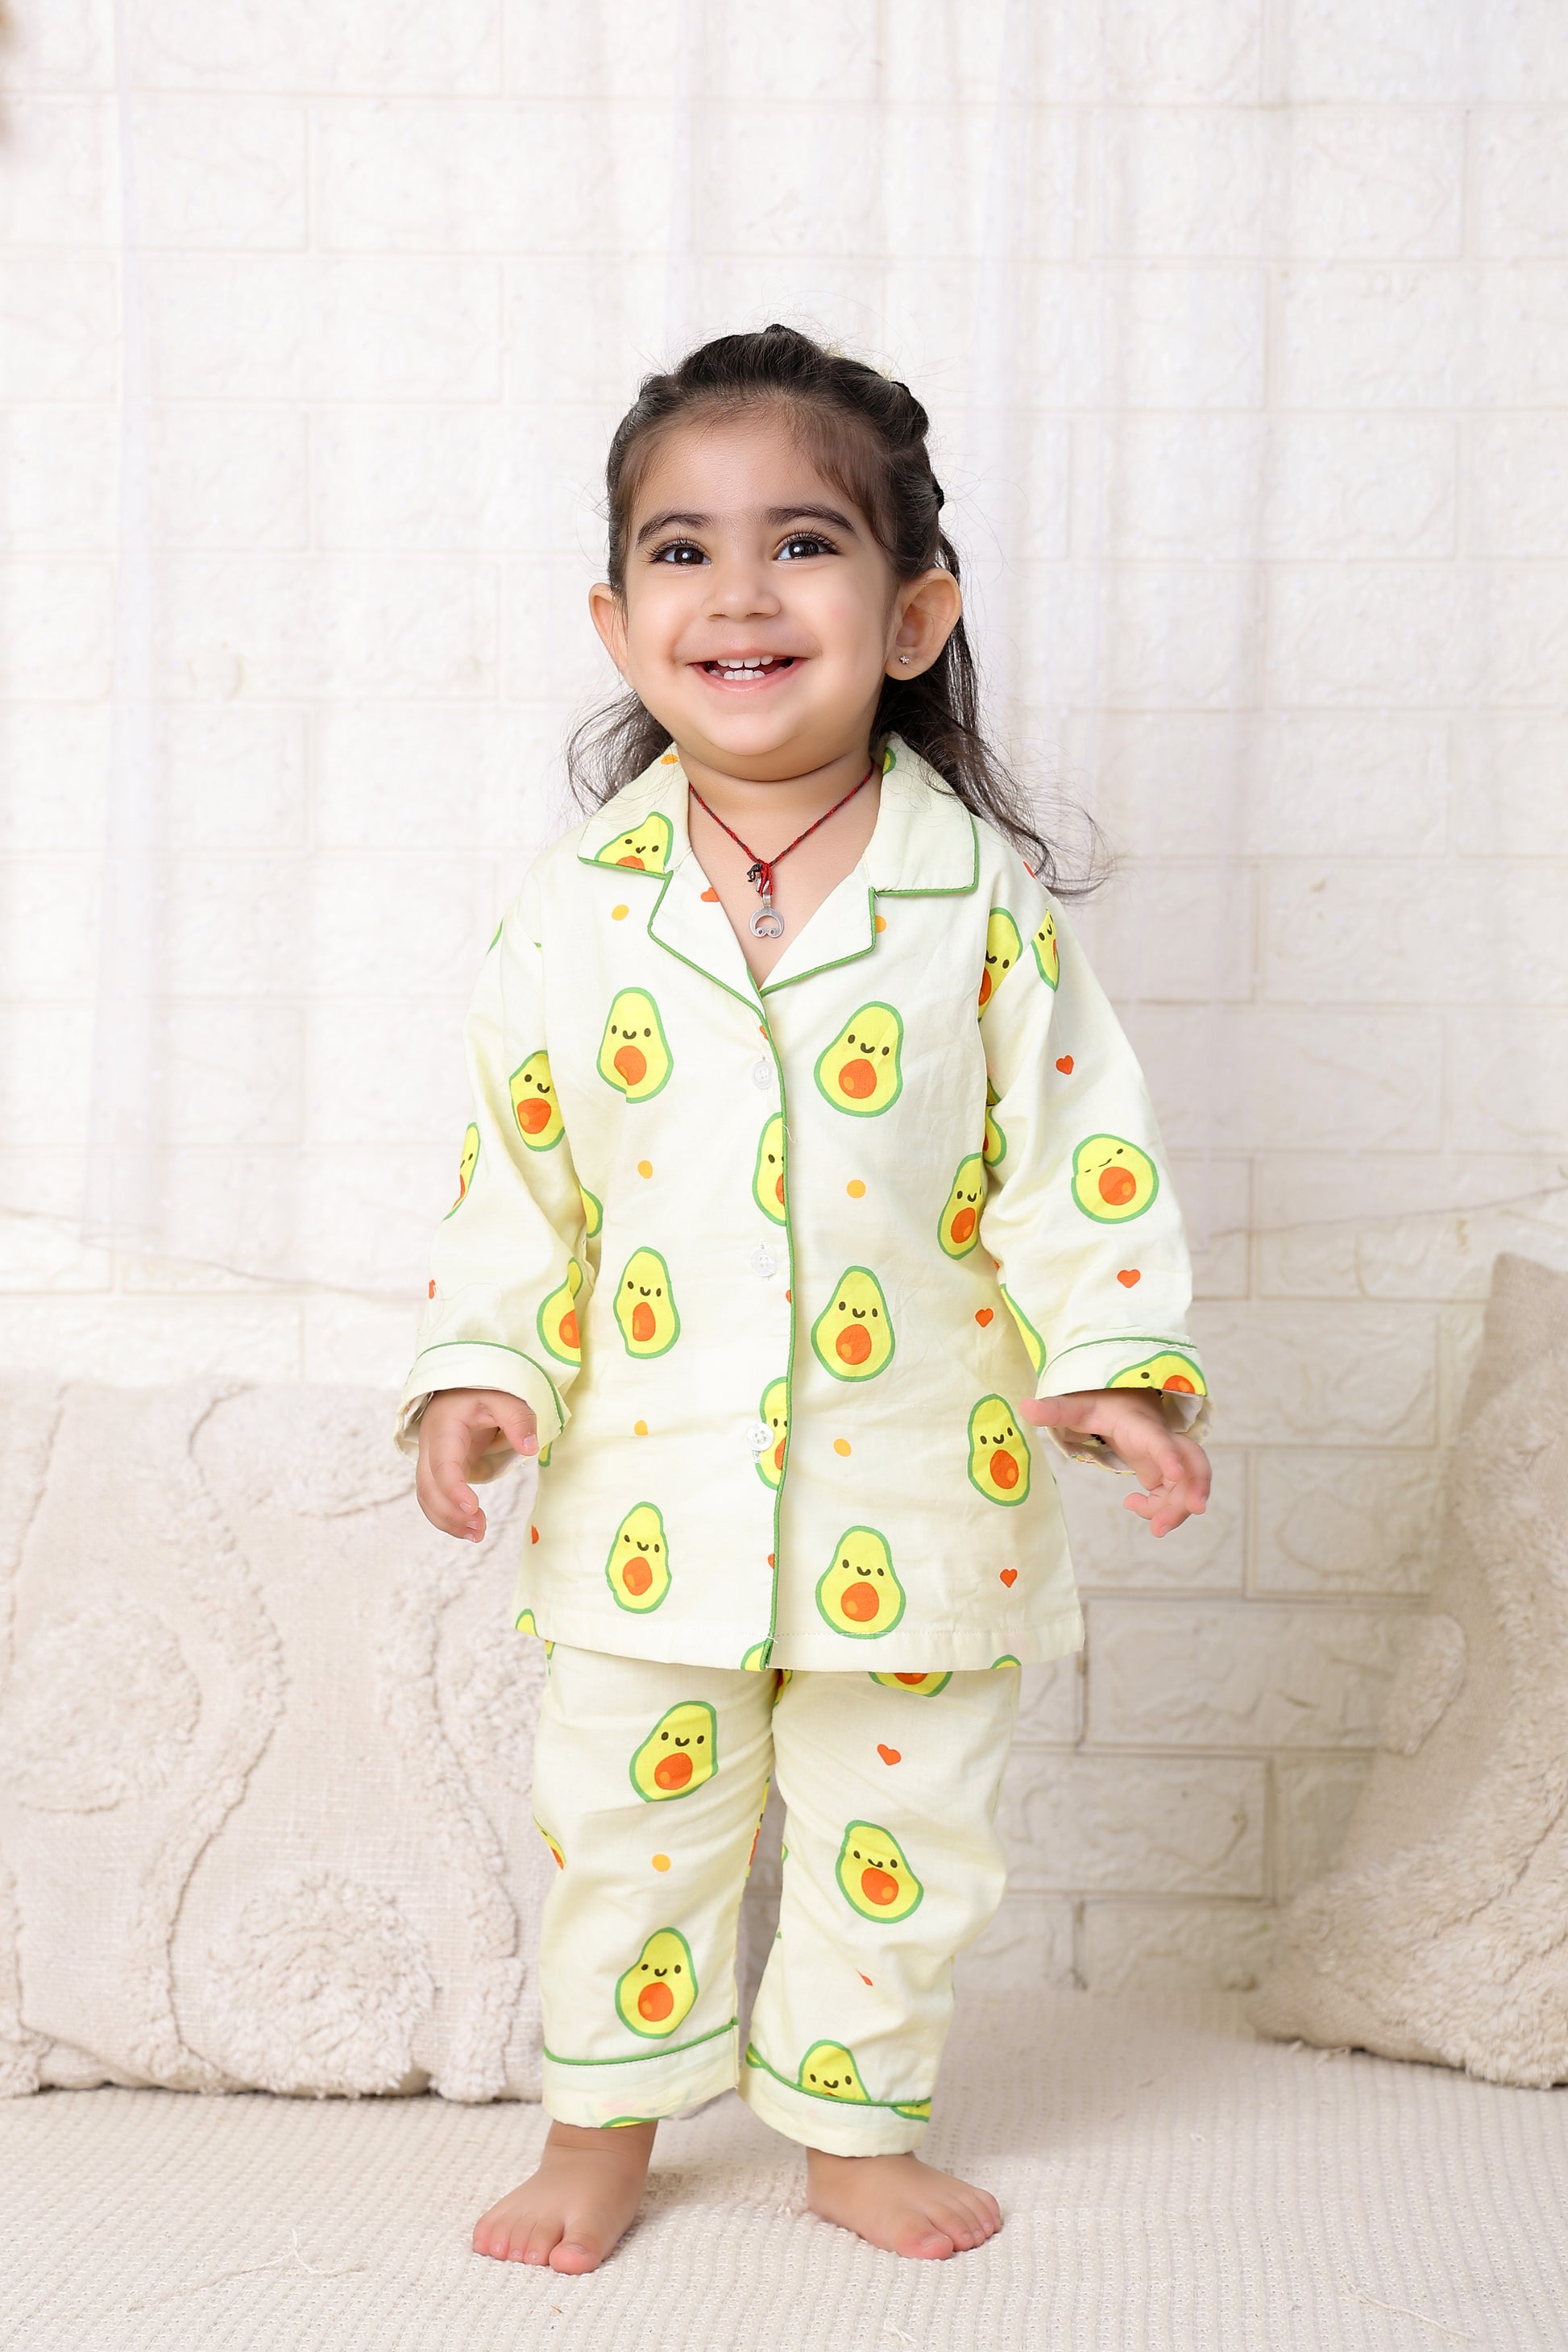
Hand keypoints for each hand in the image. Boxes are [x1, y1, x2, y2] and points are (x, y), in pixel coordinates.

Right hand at [416, 1387, 538, 1541]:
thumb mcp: (505, 1397)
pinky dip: (447, 1518)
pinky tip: (470, 1530)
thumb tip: (530, 1448)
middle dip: (450, 1513)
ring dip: (447, 1521)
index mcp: (444, 1428)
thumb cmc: (484, 1391)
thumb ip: (518, 1419)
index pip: (442, 1464)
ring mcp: (432, 1461)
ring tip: (478, 1535)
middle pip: (429, 1487)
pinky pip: (435, 1499)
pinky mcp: (440, 1472)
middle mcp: (431, 1447)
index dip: (453, 1488)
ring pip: (427, 1498)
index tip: (472, 1508)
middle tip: (481, 1528)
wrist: (464, 1389)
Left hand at [1019, 1388, 1209, 1536]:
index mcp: (1141, 1425)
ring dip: (1179, 1508)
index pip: (1159, 1438)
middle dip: (1196, 1486)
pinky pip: (1173, 1494)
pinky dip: (1161, 1508)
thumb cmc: (1102, 1403)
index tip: (1176, 1474)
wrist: (1123, 1400)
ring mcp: (1168, 1458)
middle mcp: (1162, 1441)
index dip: (1170, 1455)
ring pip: (1188, 1483)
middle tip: (1194, 1511)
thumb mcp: (1078, 1406)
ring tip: (1156, 1530)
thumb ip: (1055, 1409)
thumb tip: (1024, 1407)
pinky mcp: (1165, 1472)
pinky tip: (1132, 1505)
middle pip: (1192, 1462)